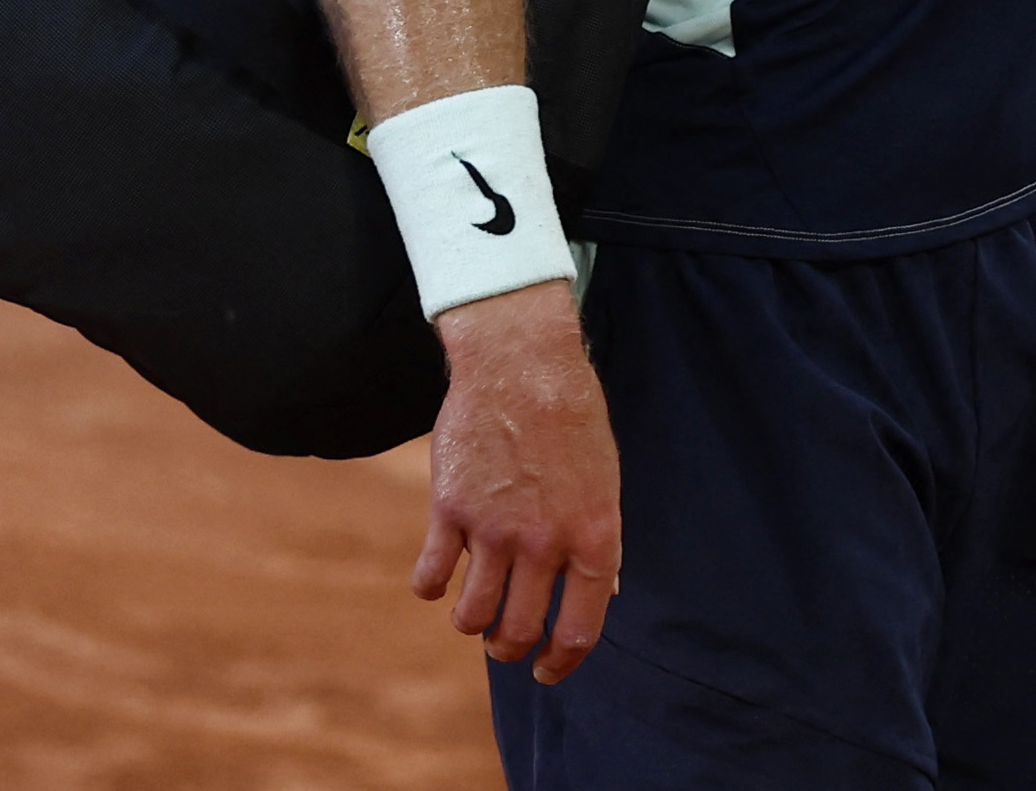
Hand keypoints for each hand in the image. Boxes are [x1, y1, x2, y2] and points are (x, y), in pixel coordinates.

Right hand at [416, 281, 621, 683]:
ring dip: (471, 625)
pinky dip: (430, 587)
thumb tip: (603, 593)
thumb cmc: (573, 418)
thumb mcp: (605, 480)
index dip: (560, 663)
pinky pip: (431, 577)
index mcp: (593, 536)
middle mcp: (544, 541)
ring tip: (473, 614)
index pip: (578, 629)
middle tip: (503, 643)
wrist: (523, 363)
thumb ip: (598, 540)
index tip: (545, 671)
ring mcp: (494, 529)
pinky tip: (436, 579)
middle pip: (518, 631)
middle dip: (508, 648)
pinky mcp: (448, 510)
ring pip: (472, 617)